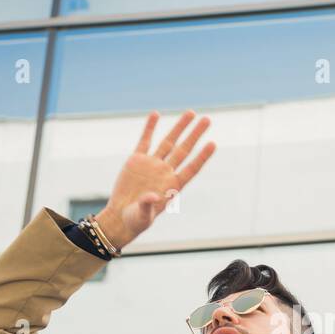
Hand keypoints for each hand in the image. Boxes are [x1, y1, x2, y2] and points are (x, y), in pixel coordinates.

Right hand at [96, 110, 215, 249]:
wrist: (121, 216)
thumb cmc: (137, 220)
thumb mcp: (143, 216)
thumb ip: (148, 206)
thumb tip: (152, 197)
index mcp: (173, 186)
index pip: (191, 168)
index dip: (202, 156)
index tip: (213, 144)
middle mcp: (165, 172)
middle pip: (184, 150)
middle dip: (195, 134)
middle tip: (208, 119)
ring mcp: (152, 164)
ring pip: (168, 142)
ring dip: (179, 127)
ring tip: (191, 113)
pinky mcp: (137, 160)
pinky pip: (145, 140)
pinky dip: (150, 127)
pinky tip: (156, 114)